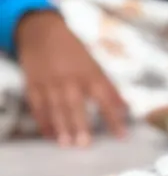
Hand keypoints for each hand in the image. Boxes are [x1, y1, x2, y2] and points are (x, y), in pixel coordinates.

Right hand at [15, 9, 127, 146]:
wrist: (42, 31)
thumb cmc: (73, 51)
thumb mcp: (95, 65)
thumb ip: (110, 88)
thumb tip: (126, 108)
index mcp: (89, 74)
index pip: (105, 98)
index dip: (114, 117)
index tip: (122, 136)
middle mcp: (70, 79)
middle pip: (75, 104)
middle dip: (80, 124)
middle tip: (84, 144)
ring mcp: (50, 82)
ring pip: (55, 107)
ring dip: (60, 126)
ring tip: (66, 143)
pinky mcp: (33, 84)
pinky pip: (37, 105)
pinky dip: (42, 120)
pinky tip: (49, 134)